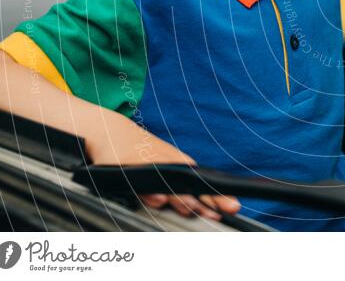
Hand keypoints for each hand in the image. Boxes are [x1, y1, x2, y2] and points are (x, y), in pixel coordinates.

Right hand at [86, 113, 240, 220]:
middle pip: (189, 186)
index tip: (232, 207)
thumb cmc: (142, 152)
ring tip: (192, 209)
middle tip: (215, 213)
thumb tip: (202, 207)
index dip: (217, 197)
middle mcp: (168, 164)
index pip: (203, 184)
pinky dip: (149, 190)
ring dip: (180, 198)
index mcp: (180, 166)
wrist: (112, 131)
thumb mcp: (165, 164)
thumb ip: (180, 187)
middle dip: (203, 201)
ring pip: (167, 184)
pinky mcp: (130, 164)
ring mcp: (150, 163)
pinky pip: (141, 179)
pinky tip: (157, 198)